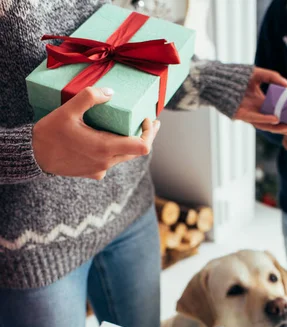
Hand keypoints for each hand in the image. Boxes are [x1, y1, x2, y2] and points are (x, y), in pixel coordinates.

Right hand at [32, 87, 159, 179]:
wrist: (34, 157)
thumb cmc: (50, 134)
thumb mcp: (68, 110)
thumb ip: (89, 98)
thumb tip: (110, 92)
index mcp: (105, 148)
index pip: (142, 147)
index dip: (150, 133)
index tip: (146, 119)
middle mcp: (106, 162)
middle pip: (136, 152)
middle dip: (144, 135)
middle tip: (148, 120)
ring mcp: (100, 169)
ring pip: (124, 157)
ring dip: (129, 142)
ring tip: (130, 126)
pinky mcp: (94, 173)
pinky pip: (111, 161)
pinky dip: (115, 149)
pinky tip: (108, 137)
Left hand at [234, 67, 286, 134]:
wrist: (220, 79)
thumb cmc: (238, 77)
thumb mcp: (259, 74)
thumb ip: (273, 77)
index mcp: (261, 103)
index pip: (277, 112)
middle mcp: (256, 111)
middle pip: (273, 123)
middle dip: (286, 127)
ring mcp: (249, 115)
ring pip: (265, 125)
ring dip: (278, 128)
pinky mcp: (241, 115)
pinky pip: (255, 119)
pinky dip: (266, 119)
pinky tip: (276, 119)